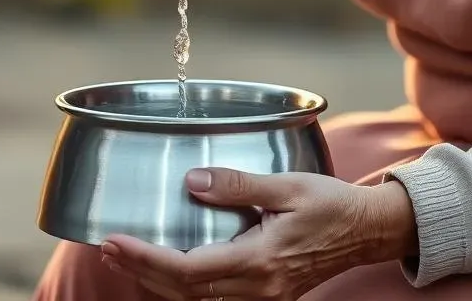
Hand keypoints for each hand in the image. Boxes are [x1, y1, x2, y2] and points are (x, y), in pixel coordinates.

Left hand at [100, 167, 417, 300]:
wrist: (365, 230)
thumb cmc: (330, 203)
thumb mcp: (285, 185)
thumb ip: (236, 185)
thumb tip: (191, 182)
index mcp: (260, 262)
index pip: (189, 271)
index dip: (147, 260)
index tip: (116, 242)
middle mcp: (257, 288)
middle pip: (184, 292)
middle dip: (140, 271)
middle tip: (106, 248)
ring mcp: (261, 296)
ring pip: (196, 300)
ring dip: (156, 280)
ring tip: (124, 257)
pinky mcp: (264, 293)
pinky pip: (213, 296)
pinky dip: (181, 285)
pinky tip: (164, 267)